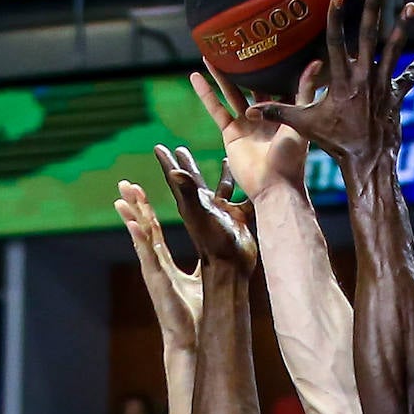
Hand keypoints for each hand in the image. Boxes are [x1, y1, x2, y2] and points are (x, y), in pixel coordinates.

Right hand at [116, 178, 201, 337]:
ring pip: (141, 238)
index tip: (139, 190)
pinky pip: (147, 256)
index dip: (147, 211)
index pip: (154, 231)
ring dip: (131, 217)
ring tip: (122, 197)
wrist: (190, 337)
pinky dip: (139, 239)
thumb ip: (204, 267)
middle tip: (125, 183)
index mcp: (165, 263)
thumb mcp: (201, 282)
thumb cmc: (194, 313)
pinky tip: (133, 224)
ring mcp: (153, 271)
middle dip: (134, 205)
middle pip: (143, 229)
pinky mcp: (156, 280)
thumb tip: (217, 254)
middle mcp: (155, 264)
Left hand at [154, 146, 256, 273]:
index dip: (167, 162)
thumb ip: (188, 192)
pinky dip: (249, 192)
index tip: (158, 147)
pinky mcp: (239, 220)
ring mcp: (222, 213)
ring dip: (223, 175)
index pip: (175, 178)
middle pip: (194, 180)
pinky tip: (255, 181)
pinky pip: (245, 201)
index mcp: (191, 203)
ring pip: (222, 188)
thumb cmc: (213, 242)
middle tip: (180, 149)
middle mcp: (205, 206)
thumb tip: (174, 171)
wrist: (233, 265)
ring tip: (224, 159)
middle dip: (187, 164)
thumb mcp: (198, 214)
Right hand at [191, 57, 322, 202]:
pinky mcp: (231, 134)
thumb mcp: (300, 119)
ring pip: (231, 93)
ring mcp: (247, 125)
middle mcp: (265, 117)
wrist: (275, 186)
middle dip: (244, 68)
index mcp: (284, 114)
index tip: (269, 44)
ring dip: (220, 75)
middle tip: (236, 44)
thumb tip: (317, 62)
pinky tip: (195, 76)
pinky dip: (206, 94)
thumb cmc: (292, 157)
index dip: (273, 68)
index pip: (278, 85)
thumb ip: (305, 91)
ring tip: (210, 54)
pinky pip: (216, 109)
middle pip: (252, 86)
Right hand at [251, 0, 413, 168]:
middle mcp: (363, 79)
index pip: (335, 44)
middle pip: (368, 37)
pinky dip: (413, 71)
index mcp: (341, 82)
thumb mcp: (305, 126)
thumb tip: (250, 110)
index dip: (335, 20)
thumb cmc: (336, 144)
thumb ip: (279, 113)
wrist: (368, 161)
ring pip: (392, 51)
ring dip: (401, 28)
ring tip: (411, 6)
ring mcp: (381, 87)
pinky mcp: (395, 98)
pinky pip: (406, 80)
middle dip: (372, 11)